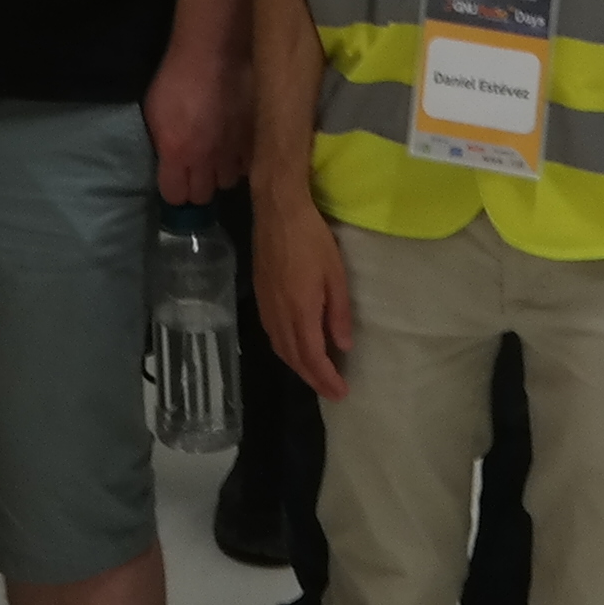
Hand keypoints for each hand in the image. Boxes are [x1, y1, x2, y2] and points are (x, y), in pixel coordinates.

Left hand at [142, 28, 247, 205]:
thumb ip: (164, 143)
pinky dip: (242, 160)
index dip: (174, 188)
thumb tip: (169, 160)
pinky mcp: (255, 141)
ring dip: (222, 172)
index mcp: (176, 154)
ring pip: (228, 182)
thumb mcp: (156, 111)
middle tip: (198, 167)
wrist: (217, 52)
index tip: (175, 178)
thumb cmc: (178, 75)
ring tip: (220, 155)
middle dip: (198, 184)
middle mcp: (206, 161)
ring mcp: (233, 153)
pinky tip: (237, 146)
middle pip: (202, 195)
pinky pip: (249, 165)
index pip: (175, 196)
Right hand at [251, 190, 353, 401]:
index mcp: (301, 311)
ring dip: (298, 367)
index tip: (341, 393)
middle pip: (294, 358)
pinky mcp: (260, 296)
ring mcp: (266, 306)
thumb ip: (339, 313)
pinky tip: (295, 348)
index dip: (326, 379)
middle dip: (313, 379)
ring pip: (280, 348)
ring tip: (316, 375)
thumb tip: (343, 346)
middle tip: (332, 392)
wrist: (277, 211)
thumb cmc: (312, 239)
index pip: (313, 357)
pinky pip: (272, 335)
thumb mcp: (336, 274)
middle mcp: (279, 315)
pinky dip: (286, 350)